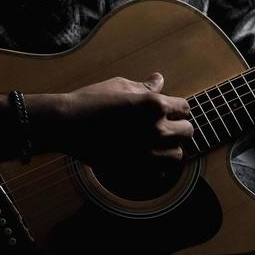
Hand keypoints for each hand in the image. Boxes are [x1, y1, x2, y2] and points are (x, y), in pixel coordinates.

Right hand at [56, 72, 192, 165]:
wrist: (67, 125)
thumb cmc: (92, 100)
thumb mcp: (121, 85)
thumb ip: (145, 87)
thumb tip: (159, 80)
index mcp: (155, 105)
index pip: (184, 107)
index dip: (177, 107)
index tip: (169, 109)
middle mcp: (156, 130)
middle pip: (187, 131)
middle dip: (178, 127)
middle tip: (164, 126)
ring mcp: (147, 153)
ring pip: (177, 155)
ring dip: (170, 148)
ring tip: (157, 143)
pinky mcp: (136, 169)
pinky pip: (160, 173)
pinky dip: (156, 167)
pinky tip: (145, 157)